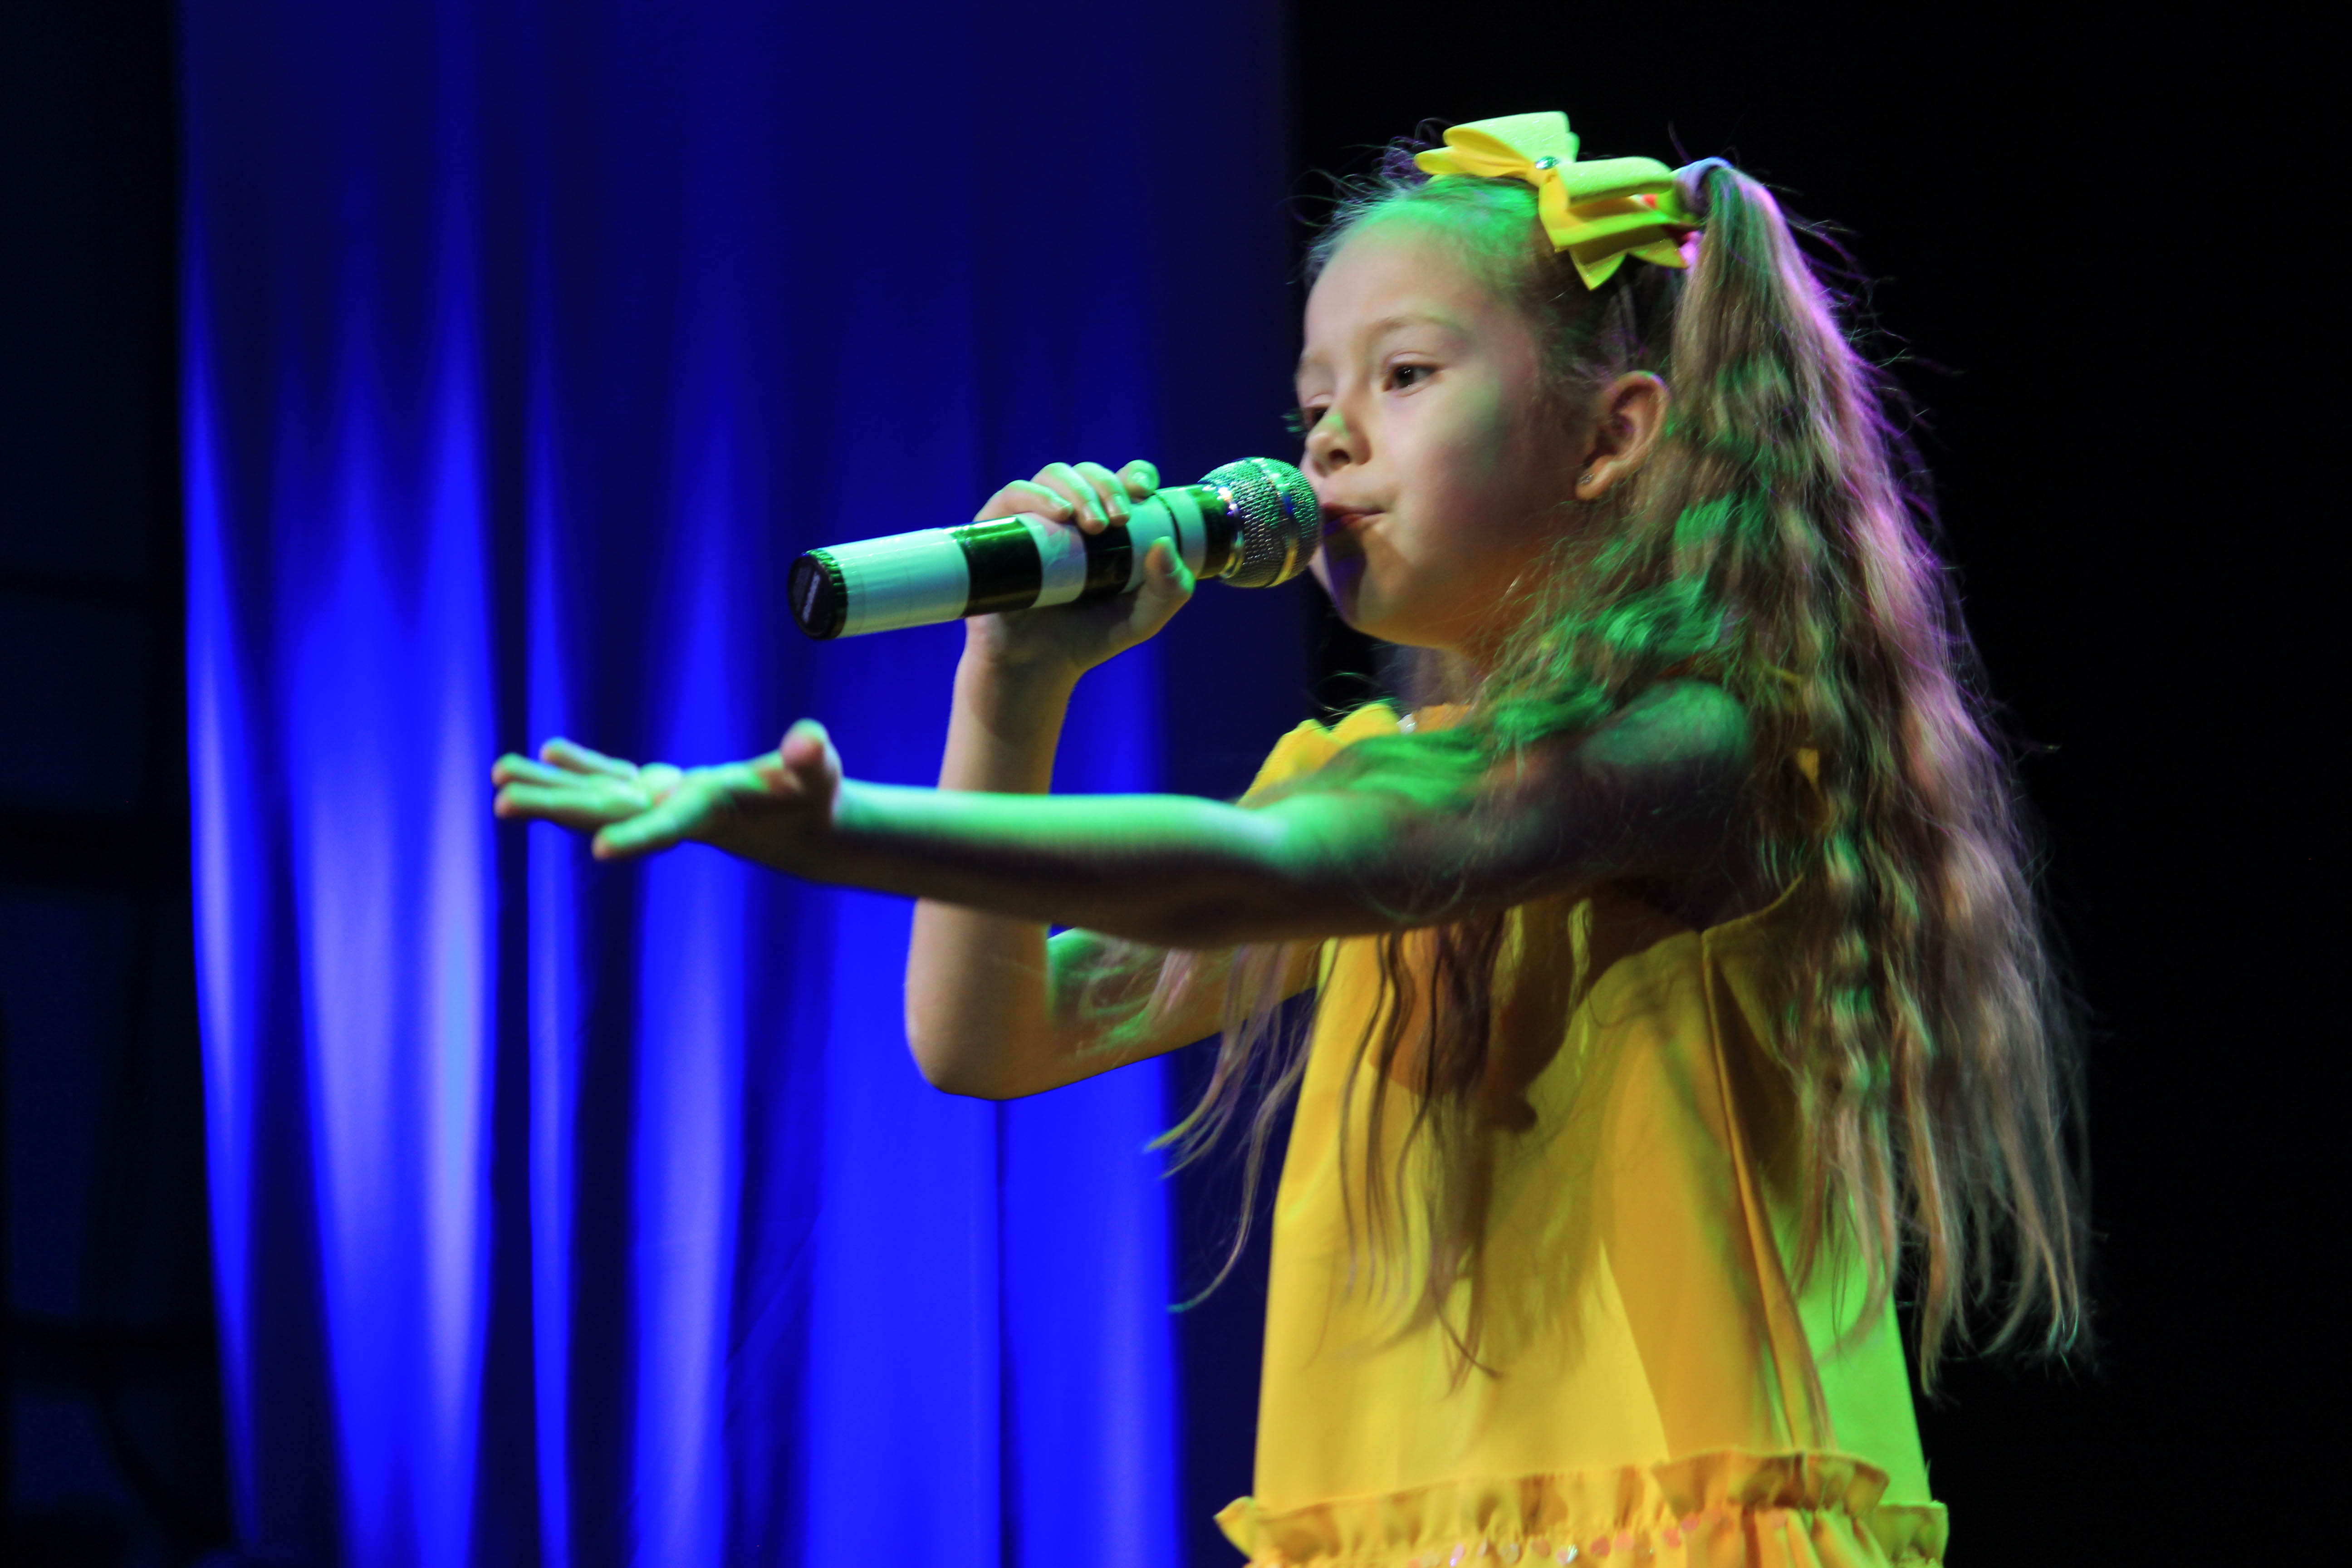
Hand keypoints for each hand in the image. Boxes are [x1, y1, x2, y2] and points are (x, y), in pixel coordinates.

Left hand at [491, 720, 843, 865]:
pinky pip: (614, 776)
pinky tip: (549, 749)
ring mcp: (662, 802)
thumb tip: (809, 743)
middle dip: (555, 809)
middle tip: (501, 804)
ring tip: (499, 775)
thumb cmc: (815, 799)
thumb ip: (811, 759)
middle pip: (607, 814)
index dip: (638, 837)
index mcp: (710, 813)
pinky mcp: (663, 790)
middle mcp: (673, 813)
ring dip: (549, 787)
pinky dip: (581, 764)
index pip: (669, 828)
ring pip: (597, 796)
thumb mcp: (819, 775)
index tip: (599, 851)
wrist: (804, 828)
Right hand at [961, 458, 1194, 681]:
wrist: (1036, 666)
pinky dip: (1038, 496)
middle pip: (1089, 473)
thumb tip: (1164, 544)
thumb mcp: (1143, 620)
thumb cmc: (1089, 638)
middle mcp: (1070, 515)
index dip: (1136, 474)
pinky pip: (1014, 495)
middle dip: (1107, 487)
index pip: (1124, 480)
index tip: (1145, 491)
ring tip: (1093, 524)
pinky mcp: (999, 530)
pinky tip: (1059, 515)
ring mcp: (1033, 519)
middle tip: (1119, 520)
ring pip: (1054, 476)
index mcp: (1107, 525)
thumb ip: (1170, 590)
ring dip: (1079, 490)